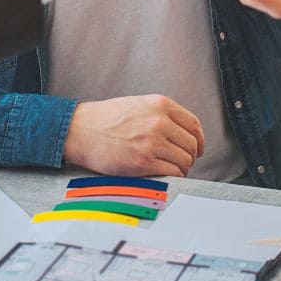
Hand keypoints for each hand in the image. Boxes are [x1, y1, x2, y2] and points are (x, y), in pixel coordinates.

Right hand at [63, 95, 205, 177]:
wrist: (80, 130)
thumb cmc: (107, 118)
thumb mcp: (138, 104)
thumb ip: (161, 114)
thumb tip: (183, 133)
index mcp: (160, 104)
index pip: (193, 124)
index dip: (199, 140)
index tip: (197, 149)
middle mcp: (159, 121)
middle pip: (191, 144)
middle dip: (190, 156)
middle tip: (183, 162)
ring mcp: (152, 142)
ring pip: (184, 160)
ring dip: (182, 168)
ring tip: (174, 170)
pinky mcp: (143, 162)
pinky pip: (172, 173)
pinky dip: (174, 177)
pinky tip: (166, 176)